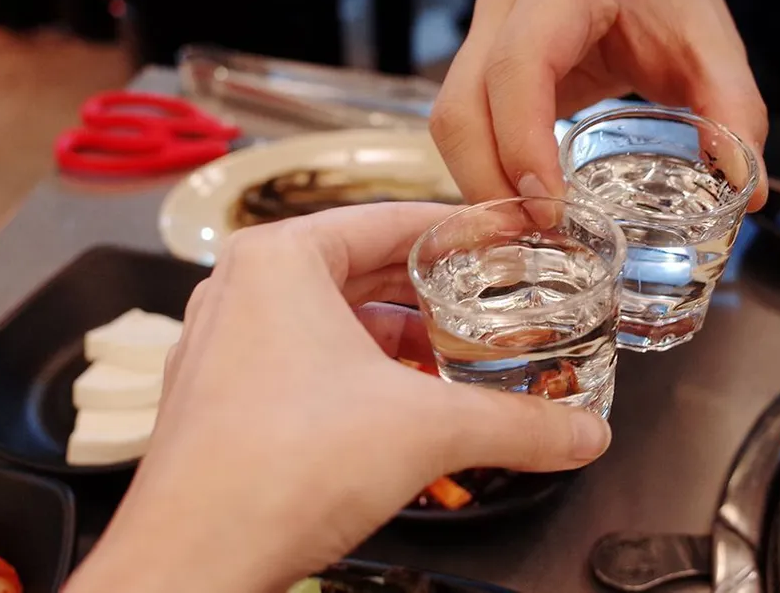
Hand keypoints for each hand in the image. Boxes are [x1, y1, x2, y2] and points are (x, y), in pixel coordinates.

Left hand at [64, 203, 611, 592]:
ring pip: (331, 322)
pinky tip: (404, 406)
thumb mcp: (428, 429)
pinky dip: (359, 376)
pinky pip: (304, 364)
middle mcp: (241, 292)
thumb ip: (517, 424)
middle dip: (431, 291)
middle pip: (360, 270)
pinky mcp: (224, 400)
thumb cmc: (279, 468)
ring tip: (457, 357)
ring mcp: (225, 347)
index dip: (458, 230)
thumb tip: (583, 433)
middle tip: (492, 299)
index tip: (502, 239)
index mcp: (279, 261)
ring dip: (397, 339)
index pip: (388, 220)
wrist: (196, 562)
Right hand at [430, 0, 767, 207]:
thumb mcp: (710, 42)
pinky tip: (521, 206)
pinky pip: (462, 127)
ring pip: (450, 123)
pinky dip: (483, 173)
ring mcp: (483, 36)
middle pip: (460, 107)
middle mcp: (504, 10)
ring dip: (479, 185)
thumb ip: (734, 109)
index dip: (522, 143)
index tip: (550, 205)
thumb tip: (747, 189)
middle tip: (538, 236)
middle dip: (490, 183)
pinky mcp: (481, 66)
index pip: (518, 68)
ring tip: (529, 231)